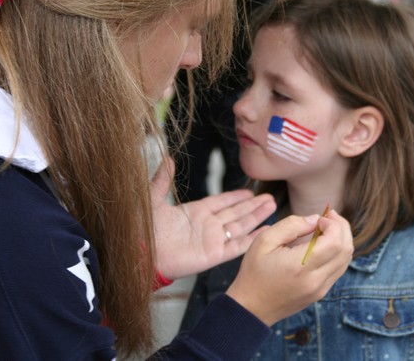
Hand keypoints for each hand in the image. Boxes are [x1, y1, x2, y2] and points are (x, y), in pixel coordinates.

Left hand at [151, 159, 276, 278]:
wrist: (141, 255)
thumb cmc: (143, 231)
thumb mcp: (153, 200)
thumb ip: (162, 180)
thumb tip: (168, 159)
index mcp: (194, 213)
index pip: (221, 202)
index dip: (236, 196)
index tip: (250, 191)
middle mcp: (207, 226)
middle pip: (236, 213)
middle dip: (252, 205)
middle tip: (269, 197)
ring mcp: (212, 240)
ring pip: (241, 225)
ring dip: (256, 216)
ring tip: (272, 206)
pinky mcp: (214, 254)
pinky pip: (238, 245)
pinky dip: (252, 238)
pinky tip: (265, 230)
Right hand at [226, 209, 353, 325]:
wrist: (251, 307)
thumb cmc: (254, 272)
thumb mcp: (265, 240)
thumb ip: (291, 225)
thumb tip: (314, 219)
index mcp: (301, 266)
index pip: (335, 242)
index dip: (334, 225)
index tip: (320, 218)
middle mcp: (315, 280)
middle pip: (346, 250)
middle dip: (342, 228)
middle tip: (330, 216)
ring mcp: (320, 289)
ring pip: (346, 260)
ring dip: (343, 240)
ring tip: (328, 228)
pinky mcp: (320, 293)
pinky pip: (338, 269)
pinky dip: (338, 253)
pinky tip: (325, 244)